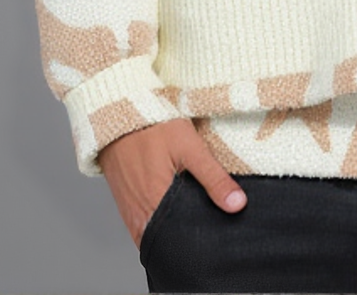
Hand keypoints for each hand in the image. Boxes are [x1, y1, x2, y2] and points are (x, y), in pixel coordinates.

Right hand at [97, 117, 246, 247]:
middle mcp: (139, 217)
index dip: (200, 242)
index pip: (181, 242)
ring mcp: (130, 214)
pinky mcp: (125, 206)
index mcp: (156, 206)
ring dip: (173, 230)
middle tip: (207, 224)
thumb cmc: (152, 127)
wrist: (118, 114)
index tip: (216, 236)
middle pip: (169, 241)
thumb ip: (214, 178)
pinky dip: (160, 223)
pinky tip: (173, 209)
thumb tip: (237, 205)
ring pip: (156, 235)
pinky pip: (144, 226)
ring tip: (192, 216)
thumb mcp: (190, 147)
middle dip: (188, 238)